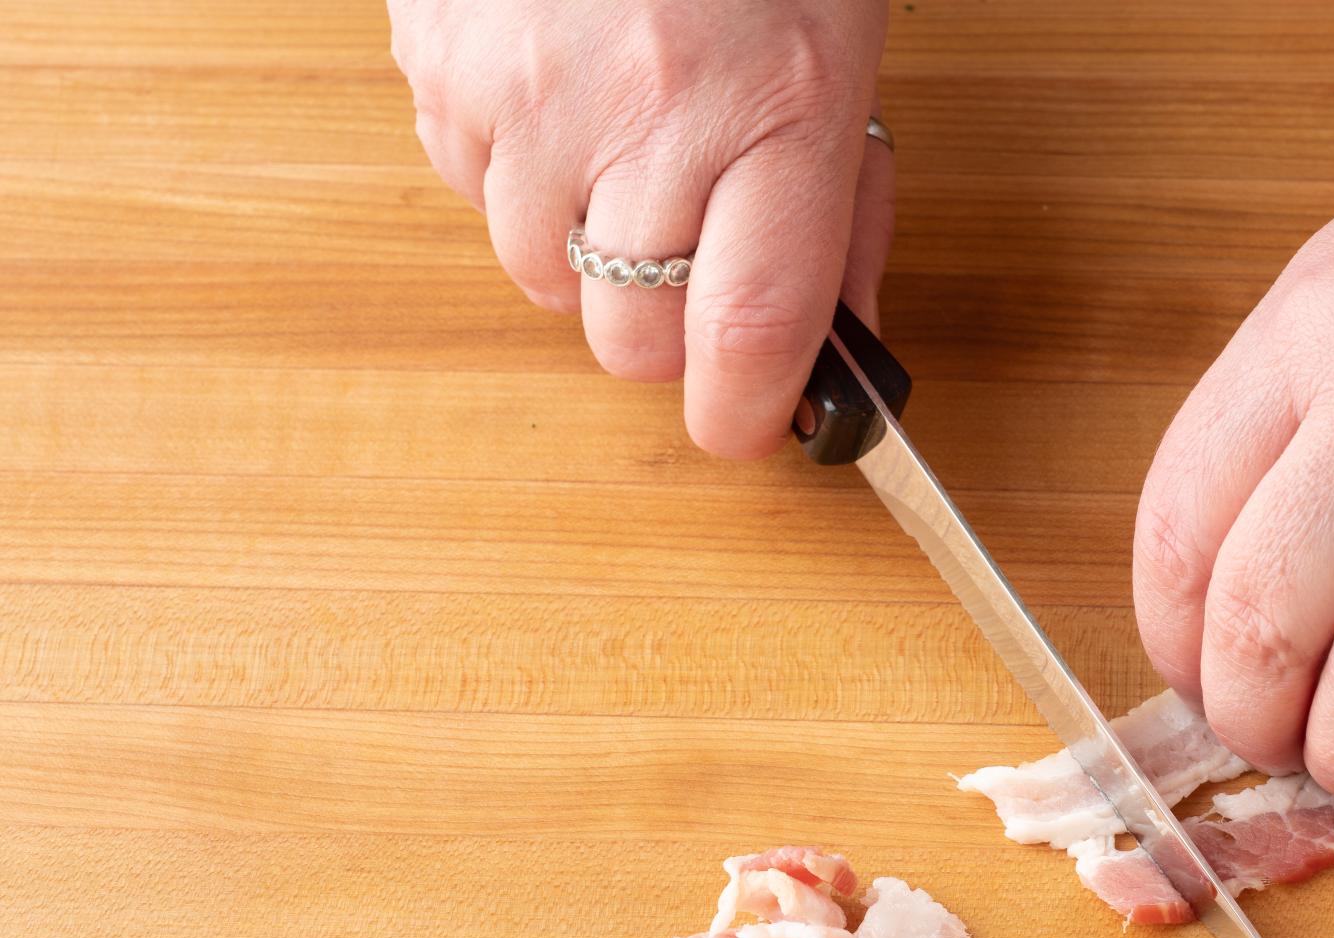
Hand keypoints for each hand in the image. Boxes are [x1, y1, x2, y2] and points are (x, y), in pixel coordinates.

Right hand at [389, 0, 892, 456]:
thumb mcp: (843, 69)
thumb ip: (843, 222)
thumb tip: (832, 354)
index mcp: (780, 108)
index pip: (749, 328)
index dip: (743, 414)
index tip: (749, 429)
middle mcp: (651, 108)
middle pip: (631, 340)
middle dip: (665, 333)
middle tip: (691, 266)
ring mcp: (531, 89)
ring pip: (542, 283)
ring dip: (585, 255)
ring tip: (625, 152)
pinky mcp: (442, 65)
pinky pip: (472, 195)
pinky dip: (517, 180)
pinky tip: (563, 101)